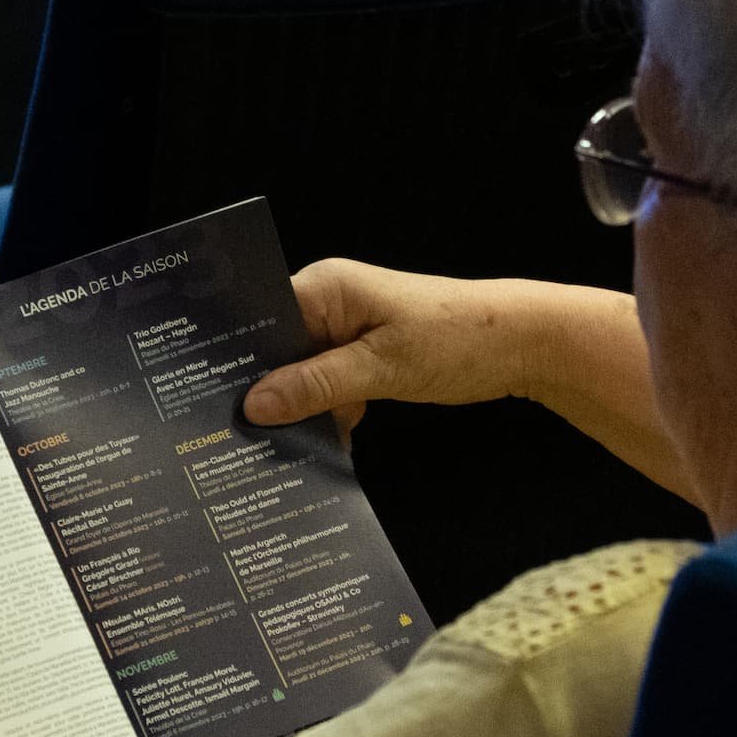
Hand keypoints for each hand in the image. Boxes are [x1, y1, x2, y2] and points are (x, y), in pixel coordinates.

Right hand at [241, 260, 534, 436]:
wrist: (522, 343)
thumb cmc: (458, 338)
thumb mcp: (381, 368)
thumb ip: (315, 385)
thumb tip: (254, 404)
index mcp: (325, 288)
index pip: (258, 320)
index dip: (235, 361)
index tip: (214, 404)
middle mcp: (330, 303)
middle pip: (276, 351)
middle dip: (267, 393)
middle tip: (242, 438)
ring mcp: (347, 330)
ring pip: (302, 375)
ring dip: (302, 410)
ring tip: (286, 448)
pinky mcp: (365, 355)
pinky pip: (328, 386)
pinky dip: (329, 413)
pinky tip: (329, 442)